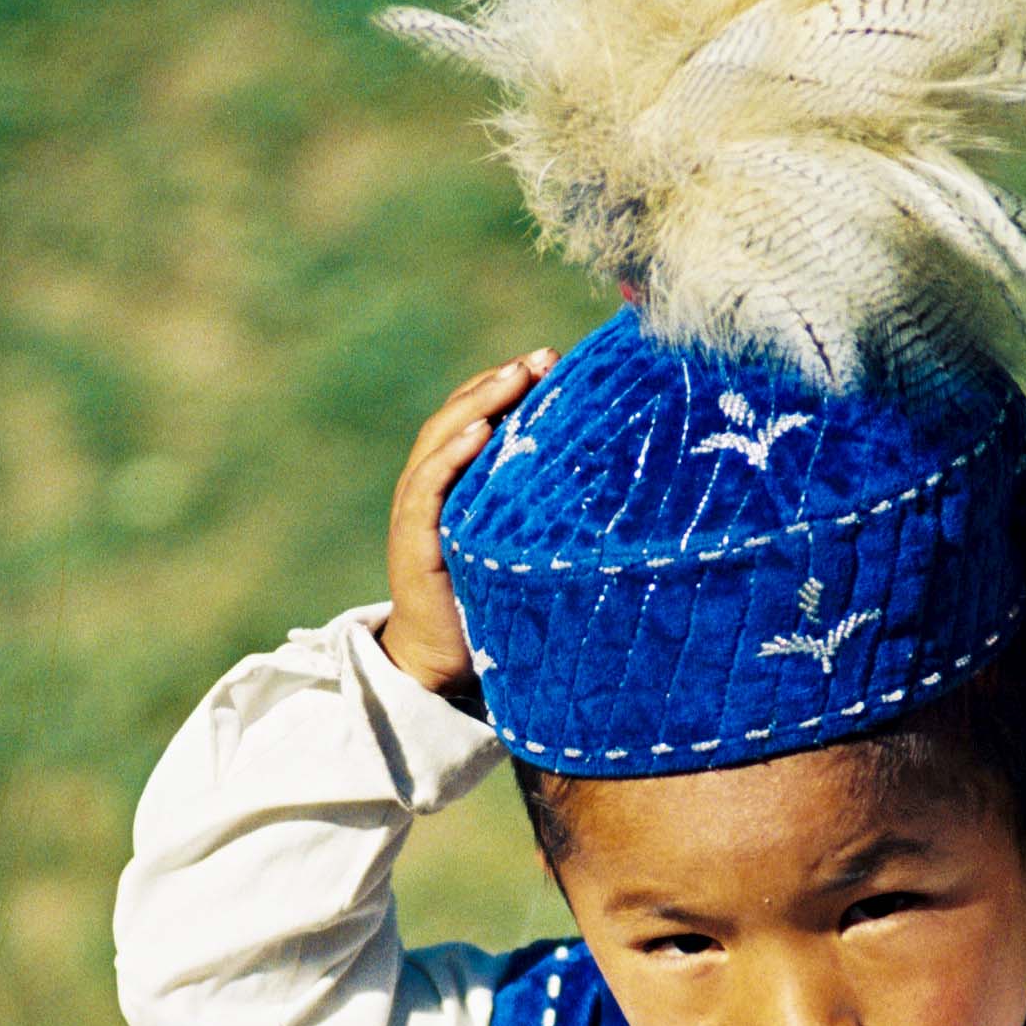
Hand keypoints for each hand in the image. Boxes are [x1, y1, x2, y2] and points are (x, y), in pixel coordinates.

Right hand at [381, 350, 559, 698]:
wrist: (442, 667)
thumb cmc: (489, 609)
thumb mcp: (521, 550)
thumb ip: (542, 515)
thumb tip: (613, 486)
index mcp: (457, 485)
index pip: (478, 418)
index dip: (510, 386)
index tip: (555, 361)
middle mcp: (432, 489)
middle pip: (459, 416)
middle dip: (500, 381)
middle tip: (545, 357)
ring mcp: (417, 512)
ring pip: (441, 439)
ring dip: (479, 402)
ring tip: (516, 376)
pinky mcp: (413, 540)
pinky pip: (427, 487)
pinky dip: (451, 454)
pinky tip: (480, 431)